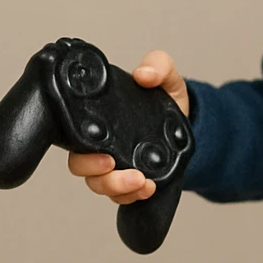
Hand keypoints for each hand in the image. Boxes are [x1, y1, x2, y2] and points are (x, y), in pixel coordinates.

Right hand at [67, 50, 188, 204]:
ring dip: (117, 188)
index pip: (73, 135)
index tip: (102, 154)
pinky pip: (122, 197)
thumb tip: (144, 74)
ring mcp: (115, 165)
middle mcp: (100, 144)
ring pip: (100, 185)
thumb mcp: (166, 76)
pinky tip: (149, 189)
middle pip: (81, 167)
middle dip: (98, 174)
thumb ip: (158, 65)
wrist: (189, 122)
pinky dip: (132, 197)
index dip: (80, 148)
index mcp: (99, 119)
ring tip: (142, 183)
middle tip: (117, 167)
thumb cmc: (165, 97)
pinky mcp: (131, 181)